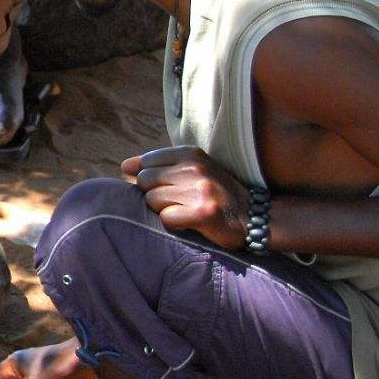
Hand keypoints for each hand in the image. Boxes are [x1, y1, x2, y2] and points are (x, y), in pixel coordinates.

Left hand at [122, 145, 251, 249]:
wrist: (254, 217)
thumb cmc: (216, 194)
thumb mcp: (192, 170)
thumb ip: (158, 166)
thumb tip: (124, 167)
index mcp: (190, 153)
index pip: (146, 162)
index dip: (149, 179)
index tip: (168, 188)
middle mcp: (195, 168)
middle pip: (145, 181)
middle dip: (155, 195)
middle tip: (178, 202)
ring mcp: (200, 190)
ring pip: (152, 200)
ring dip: (165, 210)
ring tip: (185, 211)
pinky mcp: (202, 213)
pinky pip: (166, 218)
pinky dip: (173, 224)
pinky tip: (189, 222)